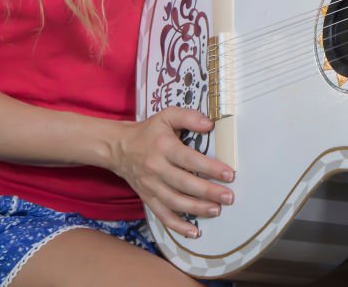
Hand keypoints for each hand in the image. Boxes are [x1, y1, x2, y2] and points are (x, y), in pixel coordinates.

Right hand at [110, 108, 232, 238]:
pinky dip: (177, 226)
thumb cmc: (149, 131)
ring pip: (175, 202)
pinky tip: (194, 232)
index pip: (189, 159)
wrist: (118, 147)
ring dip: (197, 209)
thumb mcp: (167, 116)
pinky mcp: (147, 198)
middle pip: (184, 184)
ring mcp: (151, 186)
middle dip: (208, 192)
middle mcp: (156, 168)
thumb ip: (189, 117)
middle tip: (228, 197)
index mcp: (164, 147)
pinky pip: (162, 215)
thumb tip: (210, 124)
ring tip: (216, 210)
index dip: (210, 168)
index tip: (229, 174)